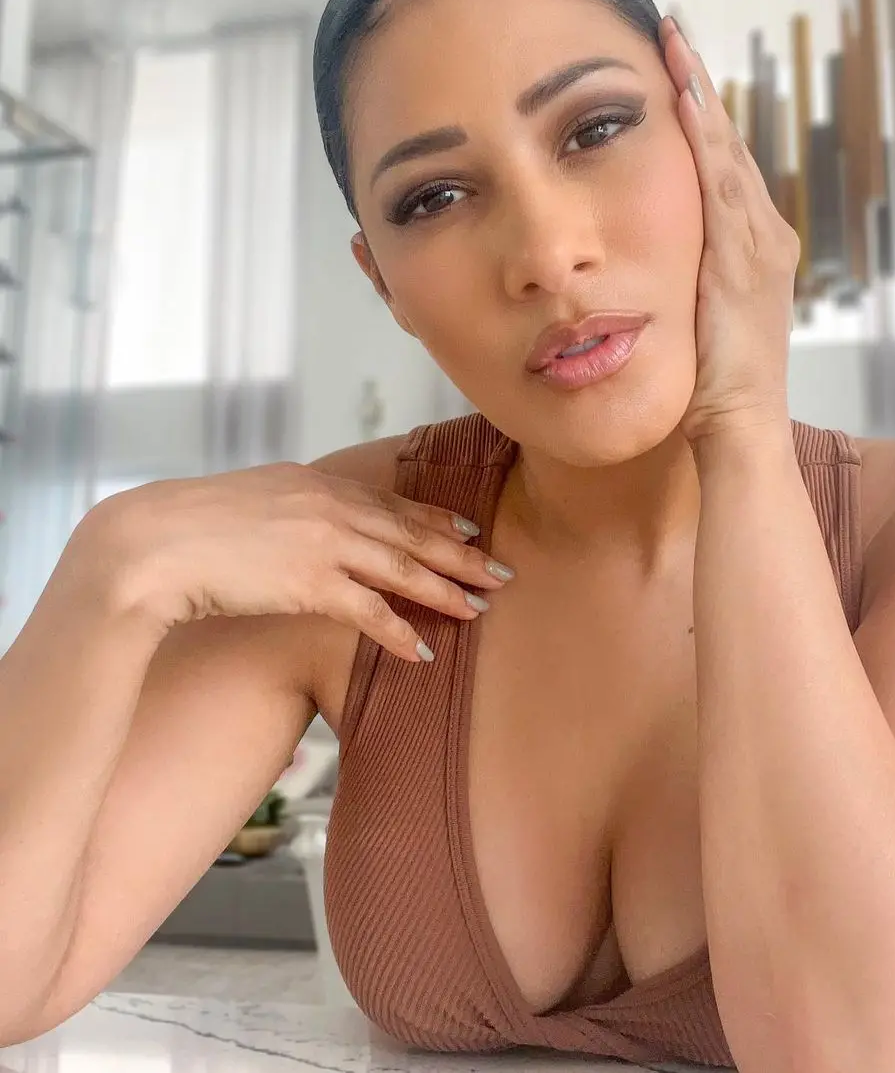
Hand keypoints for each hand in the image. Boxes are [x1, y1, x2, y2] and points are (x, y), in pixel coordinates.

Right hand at [57, 462, 510, 661]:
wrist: (152, 544)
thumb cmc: (190, 525)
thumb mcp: (252, 500)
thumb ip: (291, 508)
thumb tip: (304, 523)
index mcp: (318, 484)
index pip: (393, 503)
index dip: (437, 519)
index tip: (471, 530)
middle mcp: (330, 508)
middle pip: (412, 534)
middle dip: (462, 555)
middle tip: (502, 572)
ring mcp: (324, 545)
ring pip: (403, 569)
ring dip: (446, 591)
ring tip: (480, 609)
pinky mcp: (311, 584)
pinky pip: (370, 612)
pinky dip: (400, 632)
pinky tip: (424, 650)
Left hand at [659, 17, 799, 444]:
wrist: (740, 425)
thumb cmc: (710, 383)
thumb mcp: (692, 317)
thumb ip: (678, 279)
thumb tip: (635, 256)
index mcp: (750, 247)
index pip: (719, 165)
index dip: (697, 116)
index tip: (670, 70)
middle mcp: (763, 235)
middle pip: (726, 146)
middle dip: (698, 89)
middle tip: (671, 34)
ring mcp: (759, 243)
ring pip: (726, 154)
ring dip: (700, 98)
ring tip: (675, 46)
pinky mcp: (745, 258)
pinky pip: (722, 186)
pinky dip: (707, 142)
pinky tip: (687, 103)